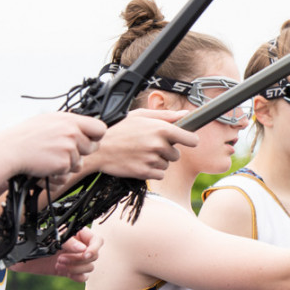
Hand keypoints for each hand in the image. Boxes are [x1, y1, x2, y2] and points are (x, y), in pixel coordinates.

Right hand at [0, 113, 104, 180]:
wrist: (8, 150)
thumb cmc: (25, 136)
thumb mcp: (48, 121)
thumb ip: (69, 124)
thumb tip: (86, 128)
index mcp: (69, 120)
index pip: (100, 128)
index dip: (96, 137)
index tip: (88, 140)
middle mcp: (72, 132)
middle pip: (93, 148)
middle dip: (81, 152)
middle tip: (62, 151)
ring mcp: (69, 148)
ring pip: (80, 163)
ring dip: (67, 165)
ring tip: (49, 157)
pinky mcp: (64, 163)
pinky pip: (68, 174)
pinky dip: (57, 174)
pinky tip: (45, 166)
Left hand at [16, 228, 101, 281]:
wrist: (20, 257)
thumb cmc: (34, 242)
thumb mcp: (50, 238)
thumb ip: (68, 242)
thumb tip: (82, 248)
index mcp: (77, 235)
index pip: (97, 241)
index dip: (94, 248)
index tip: (85, 254)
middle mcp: (79, 247)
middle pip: (94, 255)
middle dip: (78, 259)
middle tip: (61, 258)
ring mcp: (75, 260)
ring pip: (90, 267)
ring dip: (75, 267)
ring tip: (58, 264)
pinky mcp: (70, 271)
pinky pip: (83, 277)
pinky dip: (76, 276)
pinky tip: (64, 272)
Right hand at [81, 110, 196, 179]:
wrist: (97, 148)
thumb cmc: (118, 128)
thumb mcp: (140, 116)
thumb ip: (165, 115)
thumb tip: (186, 115)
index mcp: (161, 129)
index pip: (192, 140)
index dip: (189, 140)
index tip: (186, 141)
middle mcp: (159, 145)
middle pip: (176, 154)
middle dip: (166, 151)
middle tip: (148, 145)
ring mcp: (152, 160)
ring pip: (167, 165)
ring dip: (157, 161)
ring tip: (140, 153)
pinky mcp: (145, 173)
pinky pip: (159, 175)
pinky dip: (151, 171)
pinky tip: (138, 162)